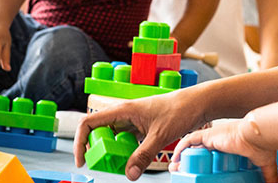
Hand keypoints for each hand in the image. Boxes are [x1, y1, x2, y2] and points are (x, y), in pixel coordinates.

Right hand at [74, 90, 205, 180]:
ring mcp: (132, 120)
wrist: (198, 103)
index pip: (88, 123)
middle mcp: (124, 114)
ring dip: (111, 152)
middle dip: (96, 149)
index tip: (82, 160)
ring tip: (119, 165)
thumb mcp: (160, 135)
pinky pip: (125, 140)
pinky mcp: (141, 126)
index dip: (80, 141)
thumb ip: (143, 155)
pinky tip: (132, 160)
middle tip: (104, 165)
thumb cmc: (180, 110)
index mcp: (122, 110)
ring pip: (112, 137)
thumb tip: (129, 174)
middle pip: (98, 132)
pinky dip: (124, 151)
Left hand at [171, 120, 277, 182]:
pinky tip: (176, 158)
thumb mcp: (264, 164)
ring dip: (182, 156)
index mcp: (229, 145)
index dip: (204, 160)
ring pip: (191, 145)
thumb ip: (268, 176)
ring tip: (175, 168)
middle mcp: (218, 140)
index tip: (197, 171)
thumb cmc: (262, 145)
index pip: (212, 152)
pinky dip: (181, 148)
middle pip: (198, 150)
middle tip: (181, 171)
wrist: (258, 135)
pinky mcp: (208, 135)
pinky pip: (188, 140)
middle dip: (188, 160)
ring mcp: (212, 137)